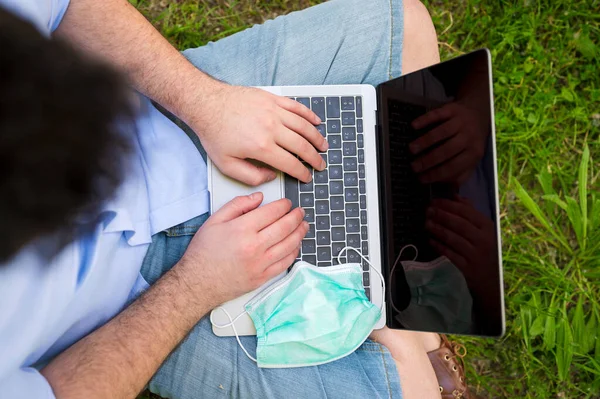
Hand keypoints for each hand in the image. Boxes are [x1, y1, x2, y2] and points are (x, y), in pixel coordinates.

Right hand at [176, 193, 307, 306]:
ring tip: (304, 226)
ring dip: (300, 233)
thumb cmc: (203, 253)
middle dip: (296, 217)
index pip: (272, 212)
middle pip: (285, 227)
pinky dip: (294, 252)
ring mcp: (260, 263)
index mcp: (242, 229)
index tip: (287, 203)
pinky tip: (295, 246)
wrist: (197, 283)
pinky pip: (285, 263)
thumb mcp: (215, 220)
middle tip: (300, 212)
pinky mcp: (263, 277)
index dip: (284, 205)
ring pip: (289, 245)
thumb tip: (258, 198)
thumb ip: (238, 205)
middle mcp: (254, 246)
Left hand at [193, 84, 327, 185]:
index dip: (302, 173)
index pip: (290, 163)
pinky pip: (297, 107)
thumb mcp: (227, 165)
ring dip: (316, 138)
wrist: (206, 104)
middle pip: (302, 146)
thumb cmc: (214, 133)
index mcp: (261, 147)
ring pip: (304, 126)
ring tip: (323, 146)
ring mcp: (273, 111)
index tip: (307, 177)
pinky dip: (309, 115)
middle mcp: (271, 128)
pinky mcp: (272, 99)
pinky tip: (316, 122)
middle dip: (314, 158)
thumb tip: (271, 176)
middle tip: (320, 164)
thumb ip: (251, 177)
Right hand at [409, 102, 487, 183]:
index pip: (454, 167)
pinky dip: (425, 120)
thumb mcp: (472, 158)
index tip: (421, 179)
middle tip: (414, 167)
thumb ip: (462, 173)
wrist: (478, 112)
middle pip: (447, 151)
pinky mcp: (453, 109)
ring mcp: (461, 122)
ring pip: (441, 133)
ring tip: (411, 150)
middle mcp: (469, 137)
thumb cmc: (470, 140)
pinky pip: (438, 115)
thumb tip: (449, 188)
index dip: (436, 174)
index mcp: (474, 152)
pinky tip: (414, 126)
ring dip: (424, 142)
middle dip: (428, 161)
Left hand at [425, 196, 496, 282]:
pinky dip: (439, 246)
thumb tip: (455, 196)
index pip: (466, 212)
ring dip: (437, 229)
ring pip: (453, 239)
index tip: (434, 201)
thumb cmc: (482, 248)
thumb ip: (469, 211)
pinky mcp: (467, 268)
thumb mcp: (482, 229)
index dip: (448, 205)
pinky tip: (430, 240)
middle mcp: (483, 240)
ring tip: (426, 223)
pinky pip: (450, 254)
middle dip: (441, 215)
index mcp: (487, 227)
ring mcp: (475, 255)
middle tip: (427, 210)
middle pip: (459, 224)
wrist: (489, 277)